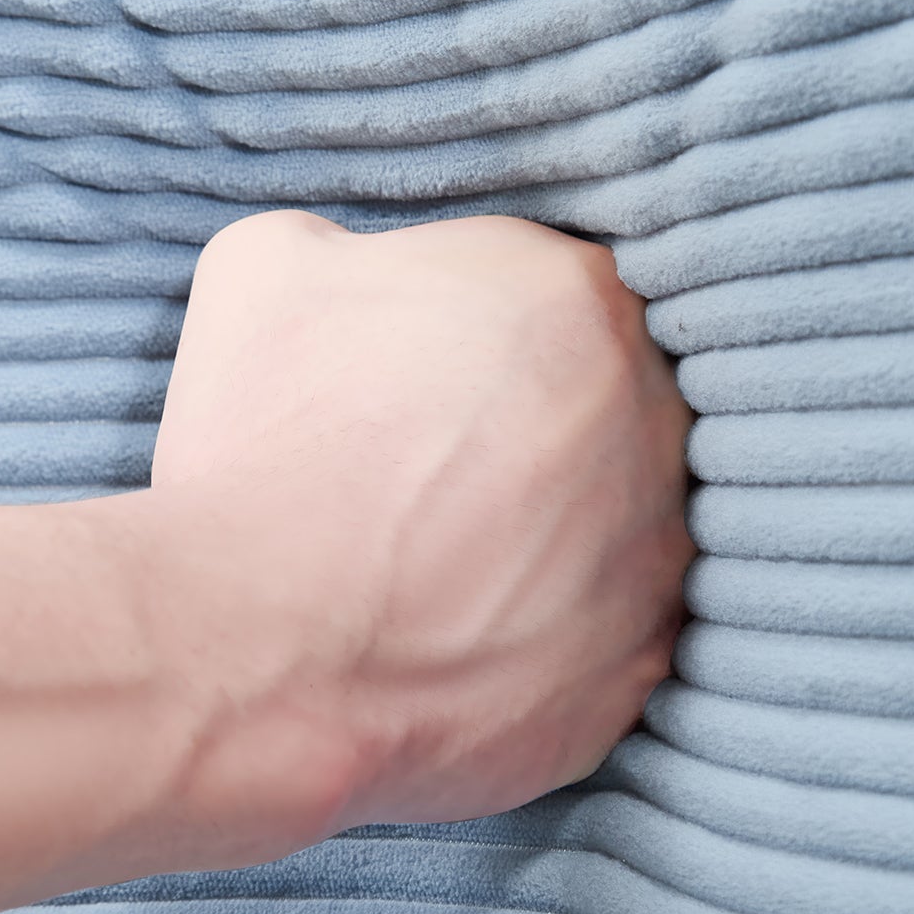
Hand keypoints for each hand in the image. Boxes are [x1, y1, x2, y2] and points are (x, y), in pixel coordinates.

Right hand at [138, 212, 693, 864]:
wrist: (255, 641)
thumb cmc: (257, 448)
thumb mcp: (260, 270)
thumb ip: (343, 246)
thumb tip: (358, 271)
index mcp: (573, 293)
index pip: (549, 298)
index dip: (475, 341)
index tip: (417, 385)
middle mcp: (652, 416)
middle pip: (600, 410)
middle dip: (525, 437)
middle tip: (427, 478)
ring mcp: (658, 552)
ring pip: (615, 527)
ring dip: (547, 539)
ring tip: (439, 566)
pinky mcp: (637, 667)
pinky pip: (604, 641)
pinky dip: (542, 641)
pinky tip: (458, 641)